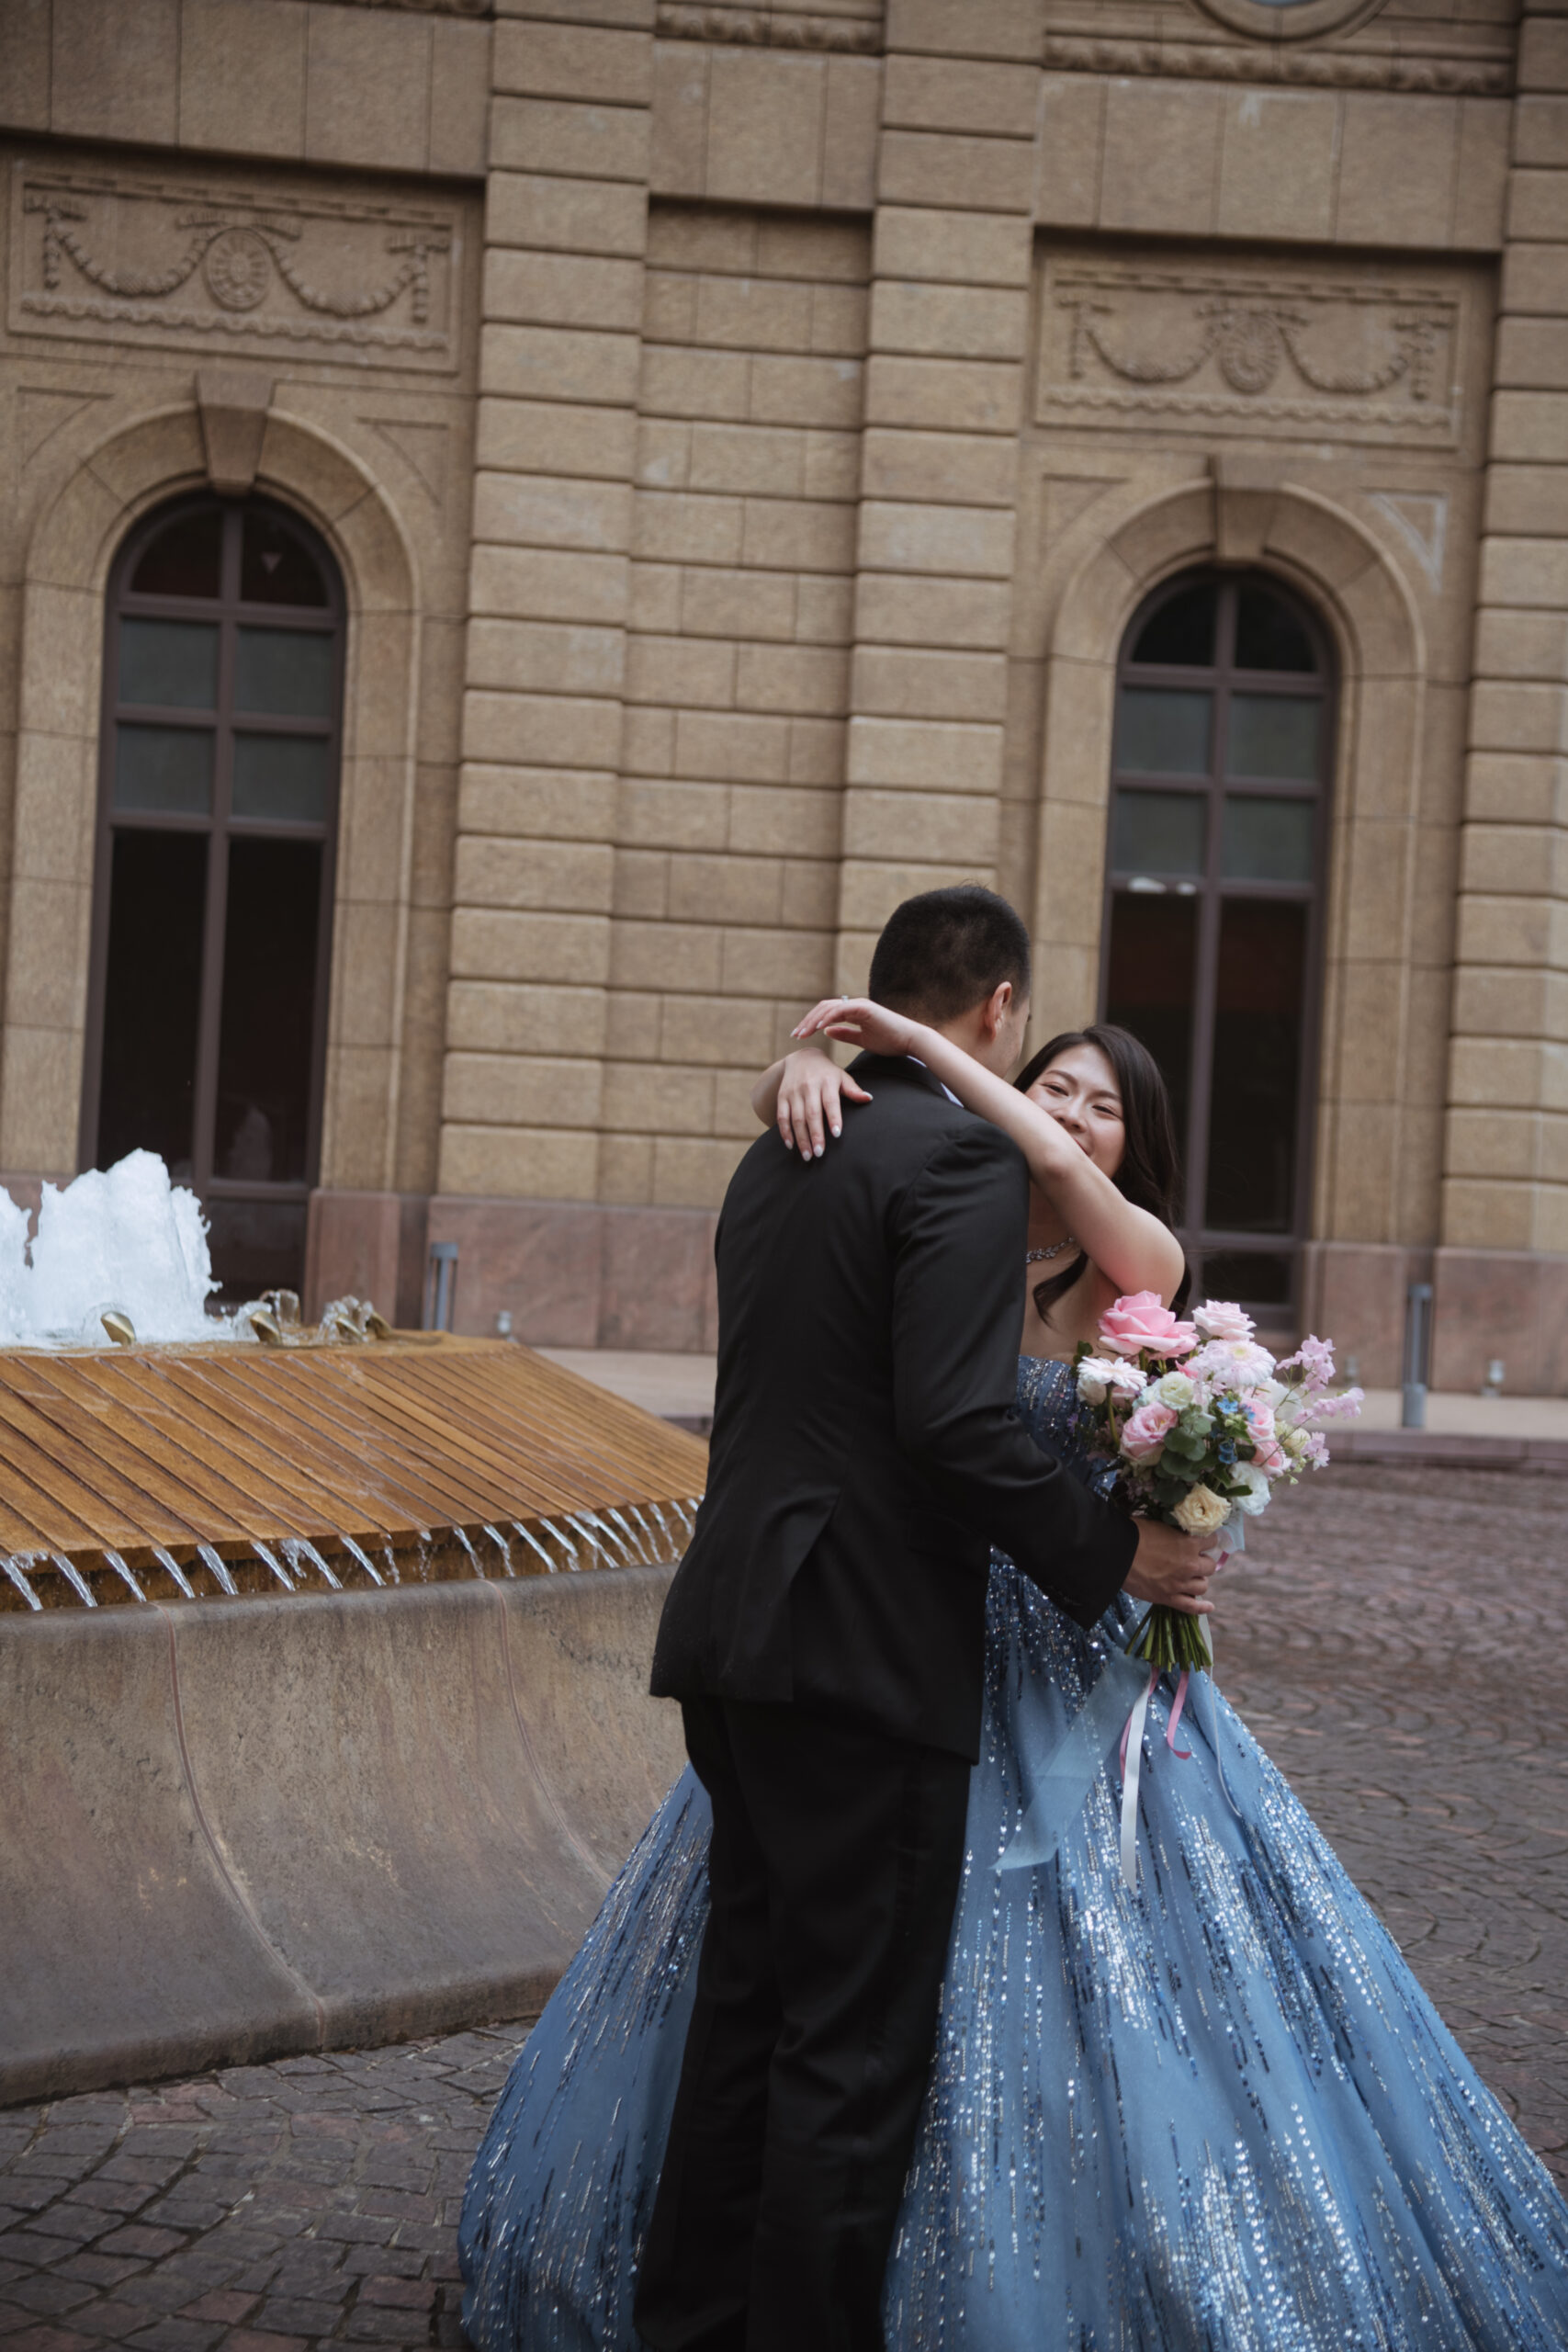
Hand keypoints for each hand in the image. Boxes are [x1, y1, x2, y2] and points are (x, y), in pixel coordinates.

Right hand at [776, 1050, 871, 1160]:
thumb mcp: (842, 1077)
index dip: (833, 1118)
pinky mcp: (782, 1097)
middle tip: (820, 1153)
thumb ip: (853, 1090)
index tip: (837, 1134)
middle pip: (812, 1113)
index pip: (830, 1102)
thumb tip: (869, 1099)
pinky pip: (782, 1117)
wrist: (802, 1058)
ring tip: (808, 1155)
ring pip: (796, 1118)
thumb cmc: (827, 1073)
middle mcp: (808, 1086)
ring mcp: (794, 1092)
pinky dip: (785, 1132)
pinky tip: (791, 1145)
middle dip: (815, 1134)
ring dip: (801, 1138)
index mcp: (826, 1081)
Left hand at [792, 996, 918, 1059]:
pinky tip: (818, 1028)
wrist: (910, 1040)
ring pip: (829, 1008)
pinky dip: (828, 1018)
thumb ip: (844, 1034)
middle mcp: (854, 1005)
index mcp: (853, 1011)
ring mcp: (859, 1004)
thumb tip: (826, 1031)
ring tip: (802, 1033)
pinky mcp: (864, 1008)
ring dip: (813, 1020)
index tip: (800, 1036)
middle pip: (823, 1008)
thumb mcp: (862, 1040)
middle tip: (795, 1035)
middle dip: (807, 1021)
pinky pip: (841, 1010)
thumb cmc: (891, 1041)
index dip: (811, 1023)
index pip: (826, 1014)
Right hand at [1122, 1519, 1217, 1616]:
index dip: (1208, 1541)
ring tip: (1191, 1578)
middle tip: (1193, 1561)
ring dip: (1199, 1581)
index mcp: (1189, 1543)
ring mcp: (1180, 1583)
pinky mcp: (1168, 1597)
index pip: (1212, 1542)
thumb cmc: (1135, 1533)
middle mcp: (1190, 1564)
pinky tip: (1209, 1607)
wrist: (1117, 1552)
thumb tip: (1179, 1533)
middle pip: (1210, 1567)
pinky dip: (1201, 1608)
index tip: (1203, 1542)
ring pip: (1203, 1586)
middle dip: (1203, 1562)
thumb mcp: (1160, 1524)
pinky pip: (1191, 1607)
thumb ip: (1175, 1532)